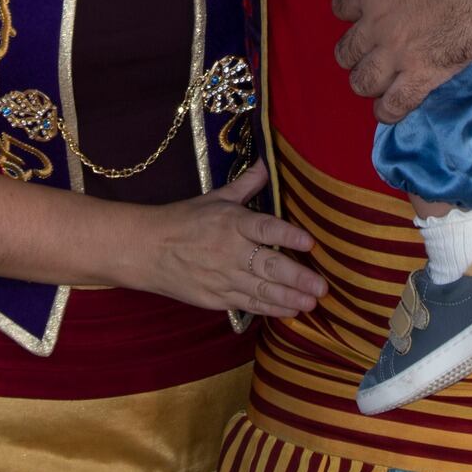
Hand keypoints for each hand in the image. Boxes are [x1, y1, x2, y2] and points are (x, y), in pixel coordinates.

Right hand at [137, 160, 325, 316]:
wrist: (148, 250)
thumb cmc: (186, 219)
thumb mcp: (217, 197)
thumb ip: (248, 183)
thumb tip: (268, 160)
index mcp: (232, 222)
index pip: (265, 228)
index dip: (288, 235)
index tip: (310, 242)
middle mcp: (230, 252)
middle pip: (269, 266)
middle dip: (298, 277)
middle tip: (323, 286)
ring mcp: (223, 279)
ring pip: (263, 291)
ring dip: (291, 298)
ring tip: (313, 303)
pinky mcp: (217, 300)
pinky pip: (249, 305)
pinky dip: (271, 310)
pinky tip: (291, 312)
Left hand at [332, 0, 471, 120]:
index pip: (340, 7)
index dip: (350, 7)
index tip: (363, 7)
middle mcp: (376, 26)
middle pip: (345, 51)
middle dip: (353, 49)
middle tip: (370, 46)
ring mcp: (399, 55)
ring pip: (362, 81)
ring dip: (365, 79)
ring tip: (377, 76)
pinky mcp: (424, 76)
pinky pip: (394, 106)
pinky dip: (387, 110)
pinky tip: (389, 106)